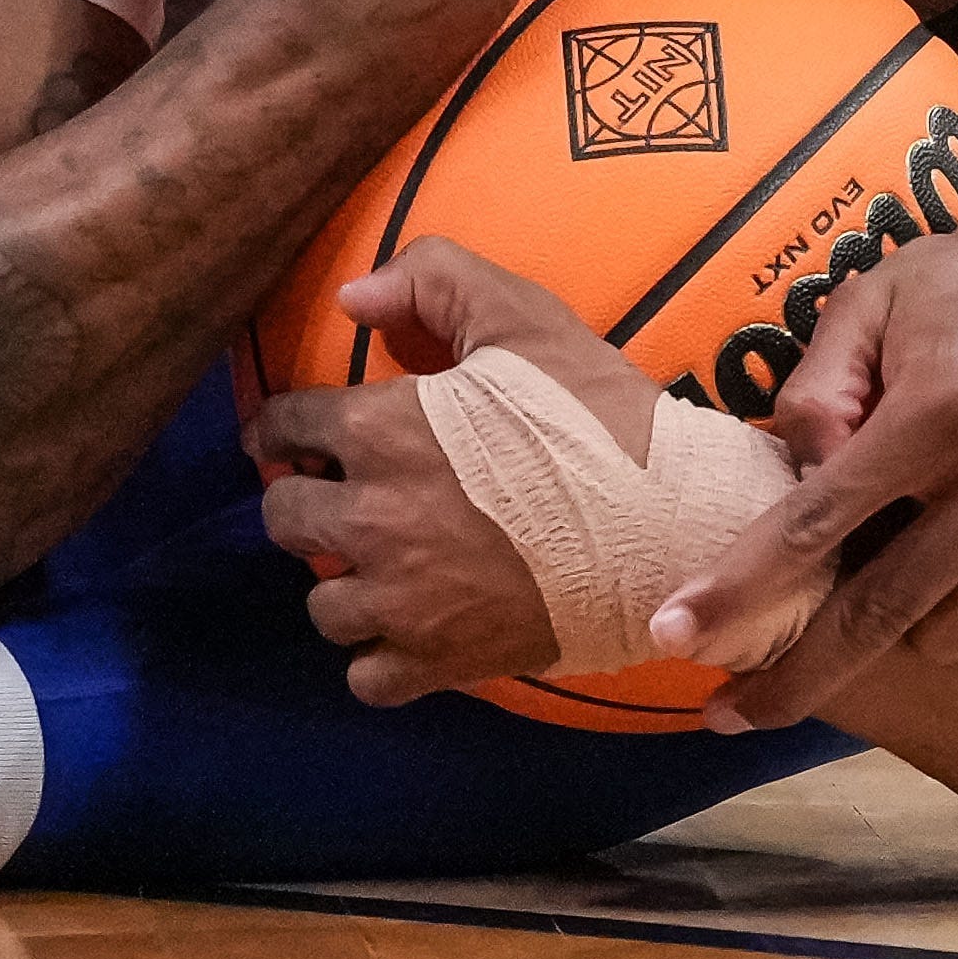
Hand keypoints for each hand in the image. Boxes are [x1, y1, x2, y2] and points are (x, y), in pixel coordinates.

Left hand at [249, 242, 651, 704]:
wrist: (673, 524)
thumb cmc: (598, 418)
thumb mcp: (522, 318)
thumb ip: (433, 280)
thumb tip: (353, 297)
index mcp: (379, 430)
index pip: (283, 423)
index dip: (286, 424)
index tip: (298, 434)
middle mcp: (373, 517)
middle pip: (284, 516)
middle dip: (305, 499)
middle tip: (342, 496)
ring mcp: (404, 598)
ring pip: (322, 604)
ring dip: (342, 583)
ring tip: (380, 566)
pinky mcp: (442, 659)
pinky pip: (368, 678)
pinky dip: (378, 659)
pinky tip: (408, 628)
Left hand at [650, 179, 957, 725]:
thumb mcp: (867, 304)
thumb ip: (816, 392)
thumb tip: (794, 479)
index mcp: (941, 410)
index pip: (817, 523)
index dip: (741, 588)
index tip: (678, 636)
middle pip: (883, 613)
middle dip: (798, 676)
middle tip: (728, 714)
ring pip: (949, 628)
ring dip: (906, 605)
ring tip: (909, 527)